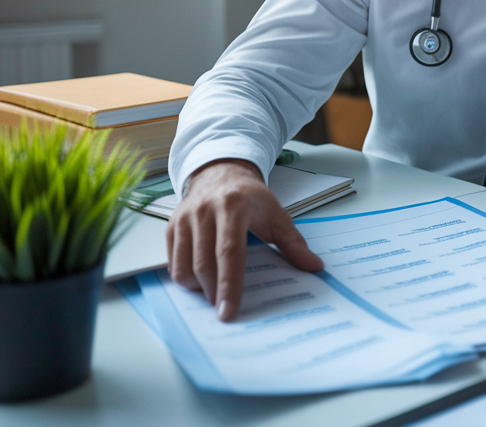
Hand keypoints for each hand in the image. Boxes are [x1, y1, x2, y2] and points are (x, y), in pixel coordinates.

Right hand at [166, 159, 323, 320]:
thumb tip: (314, 266)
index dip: (229, 285)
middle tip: (224, 308)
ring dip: (197, 288)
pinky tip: (200, 281)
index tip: (229, 311)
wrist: (221, 174)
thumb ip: (294, 242)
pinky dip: (185, 278)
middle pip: (203, 263)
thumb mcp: (276, 214)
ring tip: (213, 292)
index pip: (229, 252)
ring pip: (183, 266)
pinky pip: (172, 262)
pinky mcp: (171, 227)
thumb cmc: (250, 198)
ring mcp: (184, 219)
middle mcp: (204, 211)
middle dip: (213, 292)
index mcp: (234, 206)